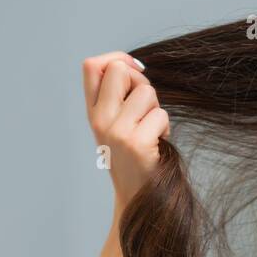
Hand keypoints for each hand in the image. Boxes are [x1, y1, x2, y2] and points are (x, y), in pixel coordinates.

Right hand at [82, 51, 170, 213]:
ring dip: (156, 109)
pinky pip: (160, 115)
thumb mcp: (117, 124)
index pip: (91, 65)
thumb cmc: (134, 157)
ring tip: (151, 131)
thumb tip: (134, 65)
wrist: (138, 197)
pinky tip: (157, 145)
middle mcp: (99, 120)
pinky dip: (165, 128)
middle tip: (145, 108)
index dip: (115, 58)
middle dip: (140, 81)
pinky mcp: (136, 143)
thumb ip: (119, 96)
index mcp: (93, 112)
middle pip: (119, 69)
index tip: (133, 69)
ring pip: (146, 91)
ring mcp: (116, 131)